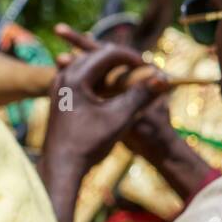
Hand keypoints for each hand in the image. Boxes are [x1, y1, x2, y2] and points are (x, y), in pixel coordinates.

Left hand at [44, 24, 168, 169]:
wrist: (61, 167)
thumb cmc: (88, 144)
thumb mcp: (119, 118)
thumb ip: (140, 95)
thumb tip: (163, 77)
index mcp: (75, 78)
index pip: (108, 53)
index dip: (131, 57)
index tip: (148, 67)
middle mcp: (63, 78)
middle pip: (96, 55)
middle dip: (120, 60)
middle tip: (140, 70)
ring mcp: (58, 87)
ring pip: (87, 66)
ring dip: (109, 69)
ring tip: (129, 79)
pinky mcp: (59, 98)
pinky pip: (80, 78)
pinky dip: (98, 79)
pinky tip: (111, 91)